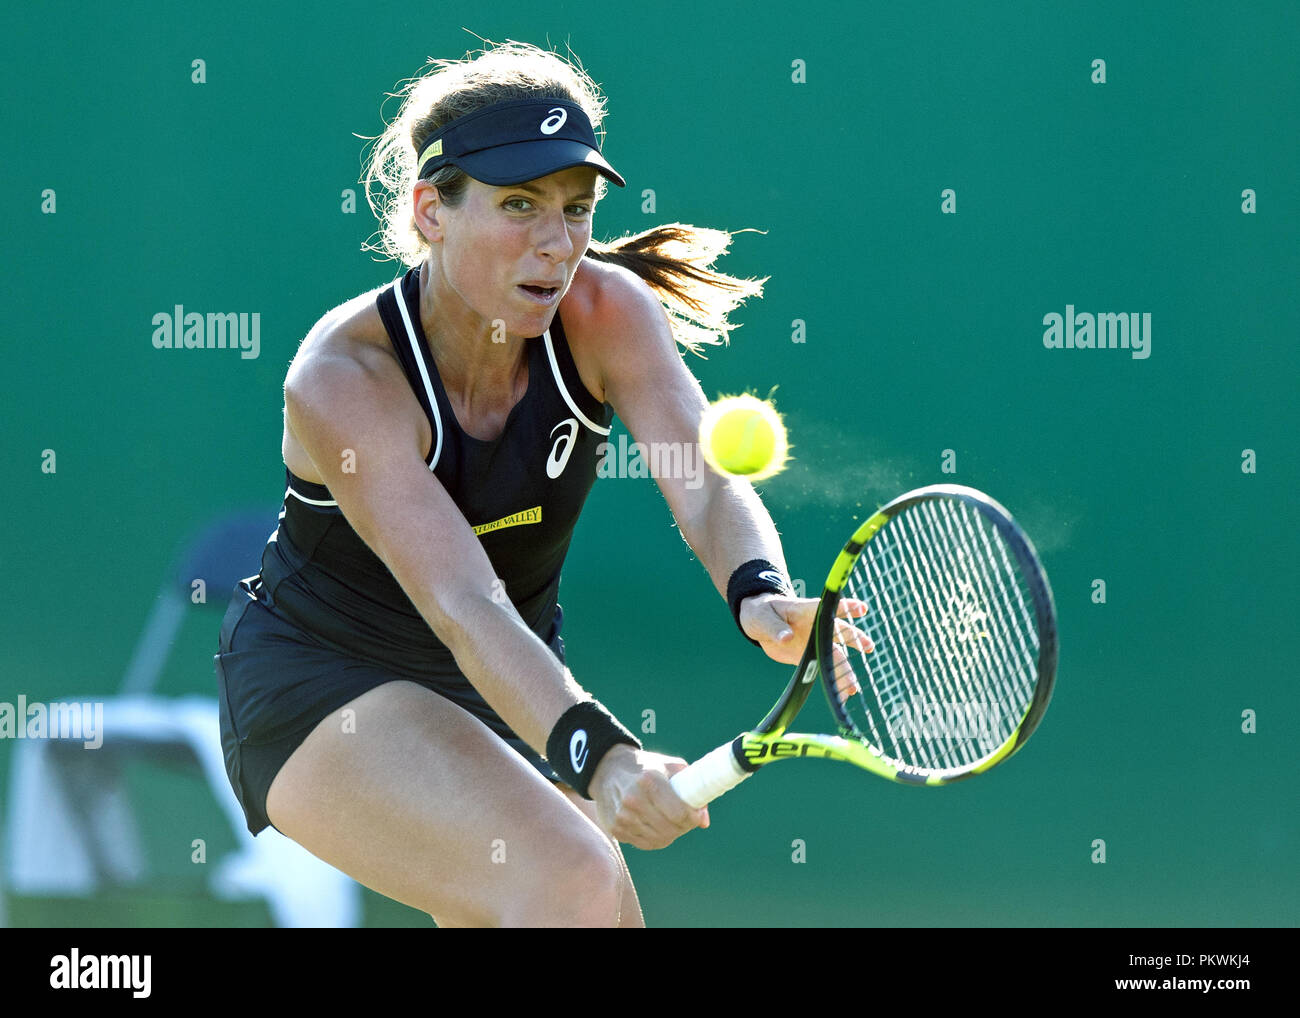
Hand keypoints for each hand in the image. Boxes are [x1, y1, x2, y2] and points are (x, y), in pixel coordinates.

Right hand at [587, 744, 708, 849]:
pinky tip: (659, 827)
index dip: (693, 818)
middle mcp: (633, 800)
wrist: (608, 770)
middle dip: (685, 826)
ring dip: (672, 834)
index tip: (698, 816)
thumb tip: (704, 821)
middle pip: (670, 828)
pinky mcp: (616, 829)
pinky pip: (646, 844)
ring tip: (674, 823)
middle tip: (689, 820)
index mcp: (649, 780)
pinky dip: (657, 839)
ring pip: (659, 839)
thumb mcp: (670, 766)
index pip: (679, 813)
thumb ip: (691, 788)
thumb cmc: (646, 767)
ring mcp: (622, 817)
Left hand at [740, 593, 872, 699]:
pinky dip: (834, 681)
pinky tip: (843, 695)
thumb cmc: (762, 613)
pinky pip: (825, 668)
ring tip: (853, 687)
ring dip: (845, 670)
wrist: (758, 624)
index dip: (845, 606)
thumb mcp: (763, 618)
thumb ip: (775, 627)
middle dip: (855, 639)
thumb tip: (787, 638)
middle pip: (840, 631)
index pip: (828, 607)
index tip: (861, 608)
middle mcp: (816, 625)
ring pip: (835, 655)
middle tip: (868, 646)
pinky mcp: (810, 656)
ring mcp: (816, 641)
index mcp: (806, 610)